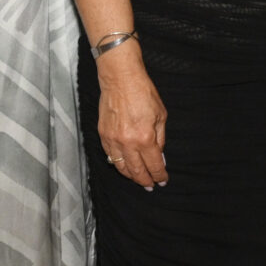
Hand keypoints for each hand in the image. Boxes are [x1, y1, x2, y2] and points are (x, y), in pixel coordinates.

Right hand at [98, 47, 169, 187]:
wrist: (120, 79)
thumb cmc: (143, 93)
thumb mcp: (161, 115)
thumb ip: (160, 139)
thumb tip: (160, 156)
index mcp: (145, 138)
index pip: (154, 165)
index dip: (159, 175)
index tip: (162, 180)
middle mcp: (128, 142)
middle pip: (136, 171)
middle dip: (145, 181)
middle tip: (150, 186)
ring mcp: (113, 139)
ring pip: (120, 167)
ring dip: (130, 175)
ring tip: (138, 179)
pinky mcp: (103, 134)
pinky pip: (110, 155)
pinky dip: (117, 163)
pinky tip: (123, 165)